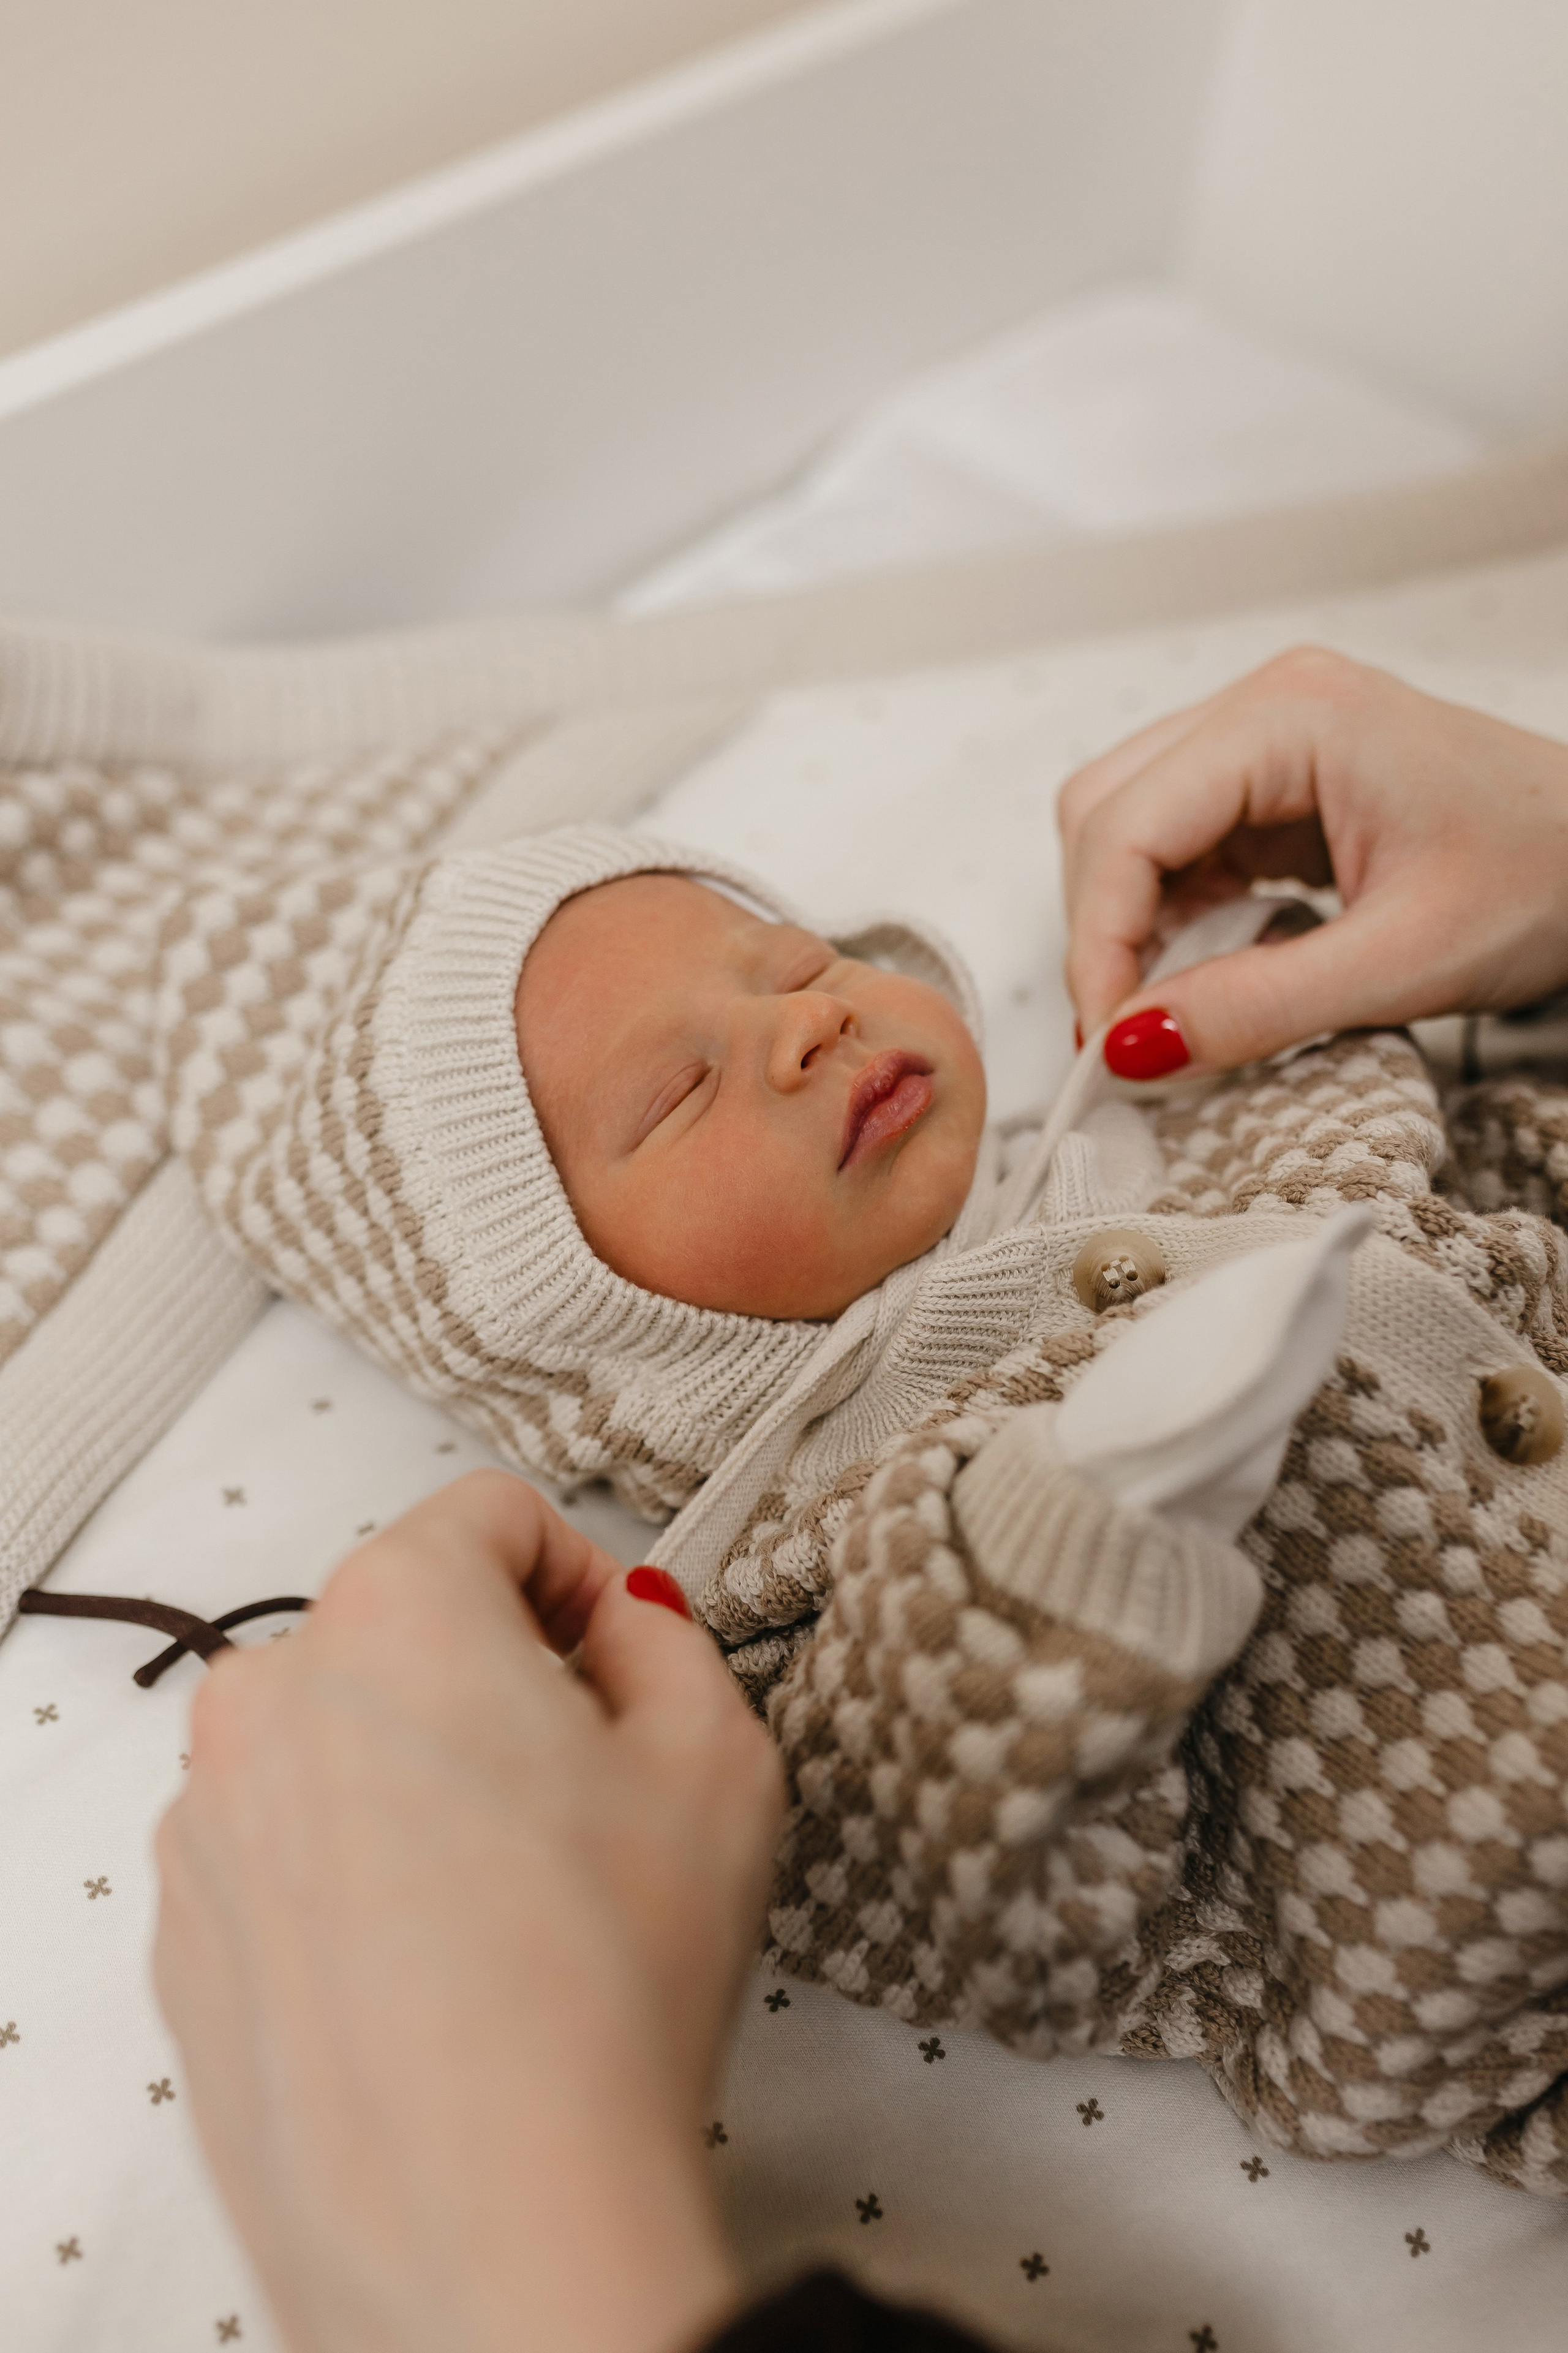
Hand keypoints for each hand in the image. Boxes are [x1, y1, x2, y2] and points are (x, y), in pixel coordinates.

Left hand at [154, 1472, 782, 2352]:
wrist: (493, 2226)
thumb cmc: (604, 1986)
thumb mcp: (720, 1758)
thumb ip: (670, 1640)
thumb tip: (623, 1622)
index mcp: (392, 1613)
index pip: (490, 1513)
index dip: (582, 1575)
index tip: (621, 1657)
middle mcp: (266, 1696)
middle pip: (406, 1628)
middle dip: (501, 1681)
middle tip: (589, 1796)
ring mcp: (207, 1827)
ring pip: (343, 1745)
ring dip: (423, 1782)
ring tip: (513, 1909)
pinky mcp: (187, 1945)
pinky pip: (287, 1859)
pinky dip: (359, 1884)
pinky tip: (441, 1977)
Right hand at [1058, 646, 1567, 1074]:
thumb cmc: (1549, 878)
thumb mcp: (1403, 961)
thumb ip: (1257, 1006)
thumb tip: (1130, 1049)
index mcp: (1293, 714)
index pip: (1126, 825)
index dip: (1097, 943)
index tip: (1110, 1045)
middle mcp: (1265, 706)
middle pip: (1104, 814)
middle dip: (1101, 932)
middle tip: (1129, 1038)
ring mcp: (1267, 741)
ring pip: (1127, 828)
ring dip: (1129, 925)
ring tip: (1169, 1010)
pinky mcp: (1276, 785)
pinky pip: (1179, 848)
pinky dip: (1170, 919)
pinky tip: (1207, 973)